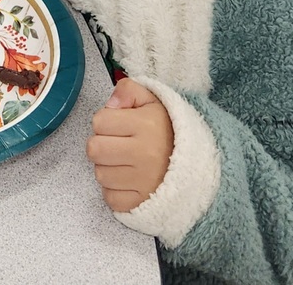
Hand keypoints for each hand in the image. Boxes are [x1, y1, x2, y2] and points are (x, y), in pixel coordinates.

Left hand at [87, 78, 173, 211]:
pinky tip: (127, 180)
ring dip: (107, 167)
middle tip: (117, 144)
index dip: (105, 121)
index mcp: (146, 125)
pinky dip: (114, 190)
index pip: (99, 121)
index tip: (118, 125)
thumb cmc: (168, 130)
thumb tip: (109, 105)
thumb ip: (127, 90)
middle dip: (101, 144)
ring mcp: (143, 181)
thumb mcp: (152, 100)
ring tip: (125, 161)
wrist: (198, 162)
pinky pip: (110, 198)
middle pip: (94, 149)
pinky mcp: (141, 203)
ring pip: (100, 174)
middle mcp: (144, 154)